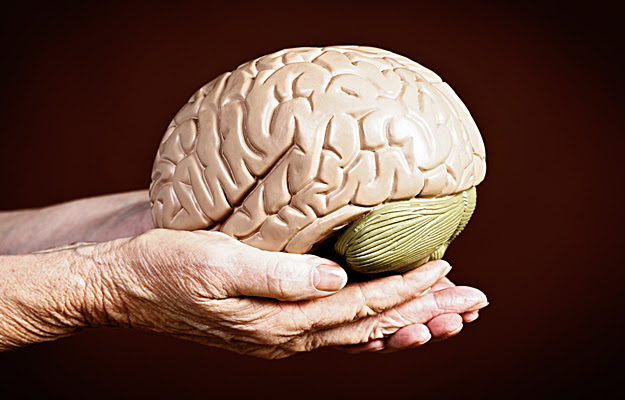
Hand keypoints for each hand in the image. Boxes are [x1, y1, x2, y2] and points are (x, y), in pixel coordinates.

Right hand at [87, 229, 487, 358]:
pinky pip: (337, 332)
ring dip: (408, 323)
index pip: (360, 306)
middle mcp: (288, 335)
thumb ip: (278, 275)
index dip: (405, 289)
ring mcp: (282, 334)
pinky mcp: (274, 325)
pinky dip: (373, 328)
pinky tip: (391, 325)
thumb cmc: (168, 268)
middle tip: (474, 304)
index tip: (446, 270)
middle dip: (425, 312)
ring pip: (361, 333)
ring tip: (450, 316)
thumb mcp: (218, 263)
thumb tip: (334, 278)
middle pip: (372, 326)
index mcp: (279, 321)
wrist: (128, 286)